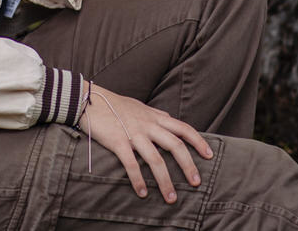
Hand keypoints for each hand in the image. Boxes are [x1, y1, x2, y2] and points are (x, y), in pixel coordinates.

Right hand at [79, 82, 213, 202]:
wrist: (89, 99)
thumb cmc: (114, 104)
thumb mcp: (139, 106)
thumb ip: (155, 114)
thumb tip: (168, 117)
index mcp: (155, 117)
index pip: (183, 128)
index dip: (198, 141)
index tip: (208, 155)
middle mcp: (148, 125)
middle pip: (175, 146)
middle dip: (188, 165)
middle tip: (196, 182)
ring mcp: (133, 133)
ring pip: (156, 159)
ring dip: (165, 181)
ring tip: (171, 198)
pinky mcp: (117, 142)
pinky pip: (131, 164)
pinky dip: (138, 180)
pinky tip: (142, 193)